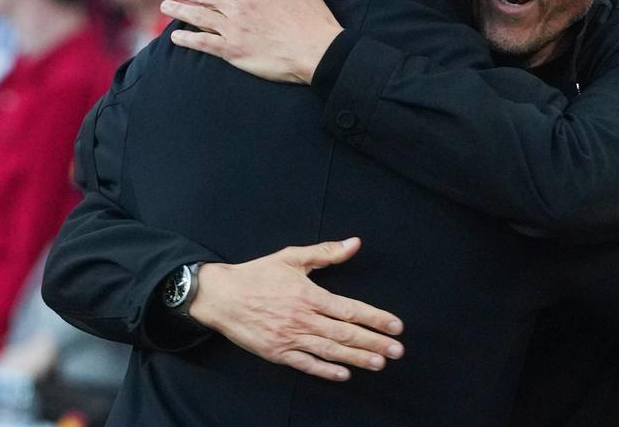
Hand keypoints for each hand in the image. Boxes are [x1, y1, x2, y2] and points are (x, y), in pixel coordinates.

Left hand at [161, 0, 342, 84]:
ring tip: (166, 7)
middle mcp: (240, 9)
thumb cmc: (313, 21)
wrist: (317, 53)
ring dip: (179, 11)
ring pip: (199, 17)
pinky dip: (188, 40)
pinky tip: (175, 37)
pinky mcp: (234, 52)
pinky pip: (204, 44)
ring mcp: (234, 31)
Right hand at [189, 237, 404, 381]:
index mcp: (309, 295)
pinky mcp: (277, 352)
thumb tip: (354, 243)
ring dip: (356, 358)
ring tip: (379, 363)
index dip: (376, 318)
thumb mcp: (291, 257)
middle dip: (374, 342)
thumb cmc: (257, 274)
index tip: (396, 326)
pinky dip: (326, 370)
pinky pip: (306, 364)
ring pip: (330, 351)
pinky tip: (344, 374)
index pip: (350, 309)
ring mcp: (289, 338)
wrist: (220, 296)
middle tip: (397, 351)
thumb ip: (325, 252)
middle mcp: (302, 318)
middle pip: (345, 334)